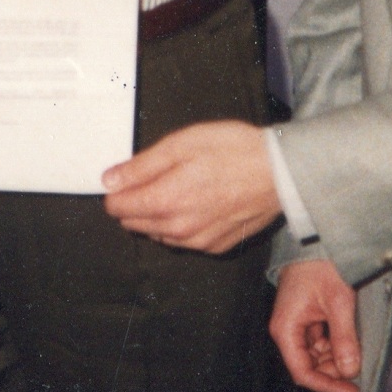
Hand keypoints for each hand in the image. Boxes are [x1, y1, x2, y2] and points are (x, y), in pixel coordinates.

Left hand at [101, 120, 281, 252]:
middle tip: (157, 176)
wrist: (281, 172)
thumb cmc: (234, 151)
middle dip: (136, 201)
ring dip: (158, 214)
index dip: (118, 189)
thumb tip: (110, 180)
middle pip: (133, 223)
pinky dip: (182, 224)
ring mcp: (198, 241)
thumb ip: (140, 166)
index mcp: (165, 201)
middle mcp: (178, 229)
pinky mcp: (215, 246)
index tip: (128, 176)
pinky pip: (183, 240)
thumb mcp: (180, 144)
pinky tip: (198, 202)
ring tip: (182, 186)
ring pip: (157, 233)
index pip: (117, 207)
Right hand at [270, 259, 359, 391]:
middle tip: (359, 365)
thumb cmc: (321, 265)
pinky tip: (350, 337)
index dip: (327, 386)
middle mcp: (287, 329)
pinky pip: (320, 340)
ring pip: (317, 354)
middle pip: (309, 365)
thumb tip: (350, 370)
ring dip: (337, 357)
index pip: (303, 372)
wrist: (318, 240)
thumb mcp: (338, 302)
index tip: (352, 390)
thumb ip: (344, 339)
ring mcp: (296, 323)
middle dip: (334, 370)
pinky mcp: (306, 317)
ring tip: (356, 346)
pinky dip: (336, 344)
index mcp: (286, 328)